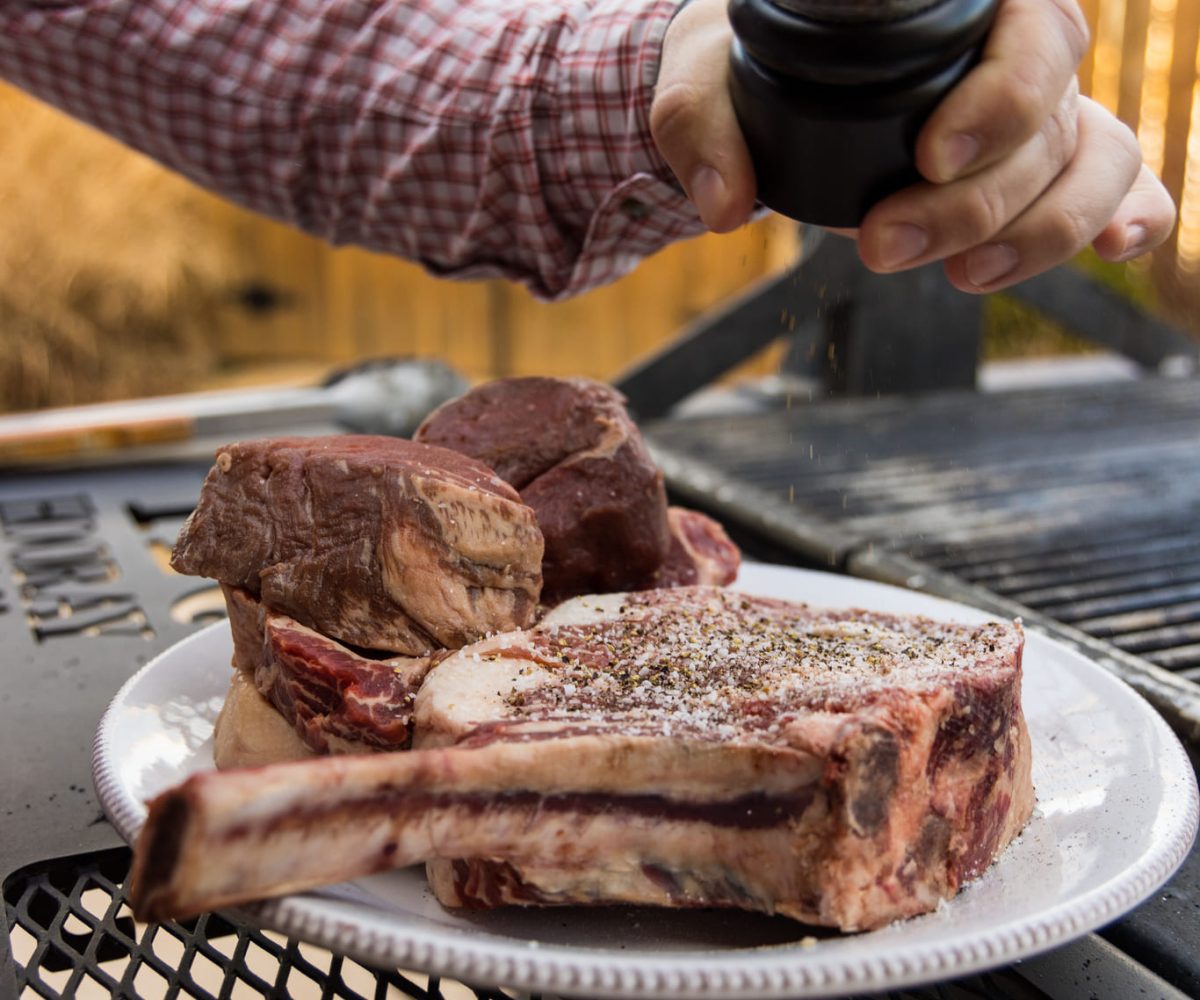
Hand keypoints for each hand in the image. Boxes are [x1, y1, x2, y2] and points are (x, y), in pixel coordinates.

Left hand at [649, 0, 1176, 291]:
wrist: (766, 91)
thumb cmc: (748, 67)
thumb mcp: (705, 77)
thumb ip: (699, 124)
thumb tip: (725, 206)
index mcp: (959, 5)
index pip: (1033, 35)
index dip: (1001, 101)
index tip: (928, 158)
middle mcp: (1014, 54)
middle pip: (1051, 125)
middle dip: (975, 204)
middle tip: (882, 247)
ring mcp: (1038, 111)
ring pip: (1094, 163)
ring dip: (1040, 234)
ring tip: (965, 279)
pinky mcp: (1041, 165)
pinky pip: (1120, 180)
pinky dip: (1130, 214)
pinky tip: (1117, 248)